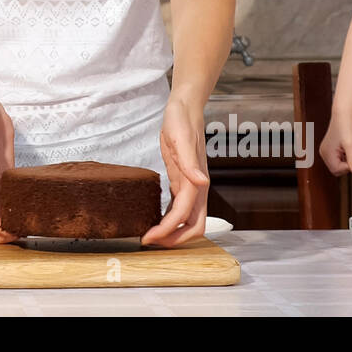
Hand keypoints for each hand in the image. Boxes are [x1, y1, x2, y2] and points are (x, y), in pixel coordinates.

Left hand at [142, 98, 209, 246]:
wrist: (185, 110)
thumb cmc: (182, 122)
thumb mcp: (180, 139)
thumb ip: (190, 163)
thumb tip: (202, 184)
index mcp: (196, 181)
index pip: (184, 215)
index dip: (168, 230)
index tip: (149, 238)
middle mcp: (197, 188)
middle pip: (194, 226)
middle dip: (175, 239)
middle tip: (151, 242)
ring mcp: (192, 186)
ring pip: (189, 220)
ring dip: (173, 232)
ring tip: (152, 236)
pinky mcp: (183, 181)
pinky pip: (180, 208)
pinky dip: (171, 219)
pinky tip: (157, 220)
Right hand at [319, 113, 351, 176]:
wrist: (344, 115)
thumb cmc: (346, 127)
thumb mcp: (351, 145)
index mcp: (326, 153)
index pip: (337, 170)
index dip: (348, 166)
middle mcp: (323, 153)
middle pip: (336, 170)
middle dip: (347, 165)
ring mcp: (325, 151)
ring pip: (337, 165)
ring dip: (346, 161)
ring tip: (351, 151)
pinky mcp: (329, 148)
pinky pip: (337, 159)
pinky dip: (344, 158)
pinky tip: (348, 149)